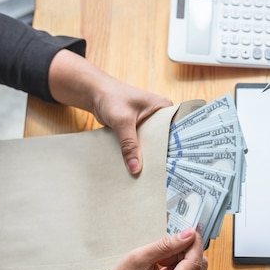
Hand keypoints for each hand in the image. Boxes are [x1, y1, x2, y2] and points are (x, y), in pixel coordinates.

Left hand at [48, 49, 172, 173]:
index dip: (174, 148)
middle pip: (164, 140)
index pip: (175, 131)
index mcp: (164, 107)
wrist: (94, 93)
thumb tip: (134, 168)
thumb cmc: (111, 98)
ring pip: (152, 144)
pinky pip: (142, 144)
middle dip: (160, 156)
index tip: (173, 166)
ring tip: (150, 174)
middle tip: (161, 175)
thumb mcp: (122, 122)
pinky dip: (138, 154)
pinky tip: (138, 167)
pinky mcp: (140, 129)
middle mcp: (160, 115)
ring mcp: (150, 123)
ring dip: (148, 156)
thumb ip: (129, 145)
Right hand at [84, 228, 207, 269]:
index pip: (194, 265)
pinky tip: (165, 267)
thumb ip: (167, 245)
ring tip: (161, 262)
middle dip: (186, 253)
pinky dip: (181, 266)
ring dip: (183, 259)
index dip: (195, 244)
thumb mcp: (140, 257)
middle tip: (165, 250)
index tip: (194, 228)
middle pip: (199, 267)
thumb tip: (190, 234)